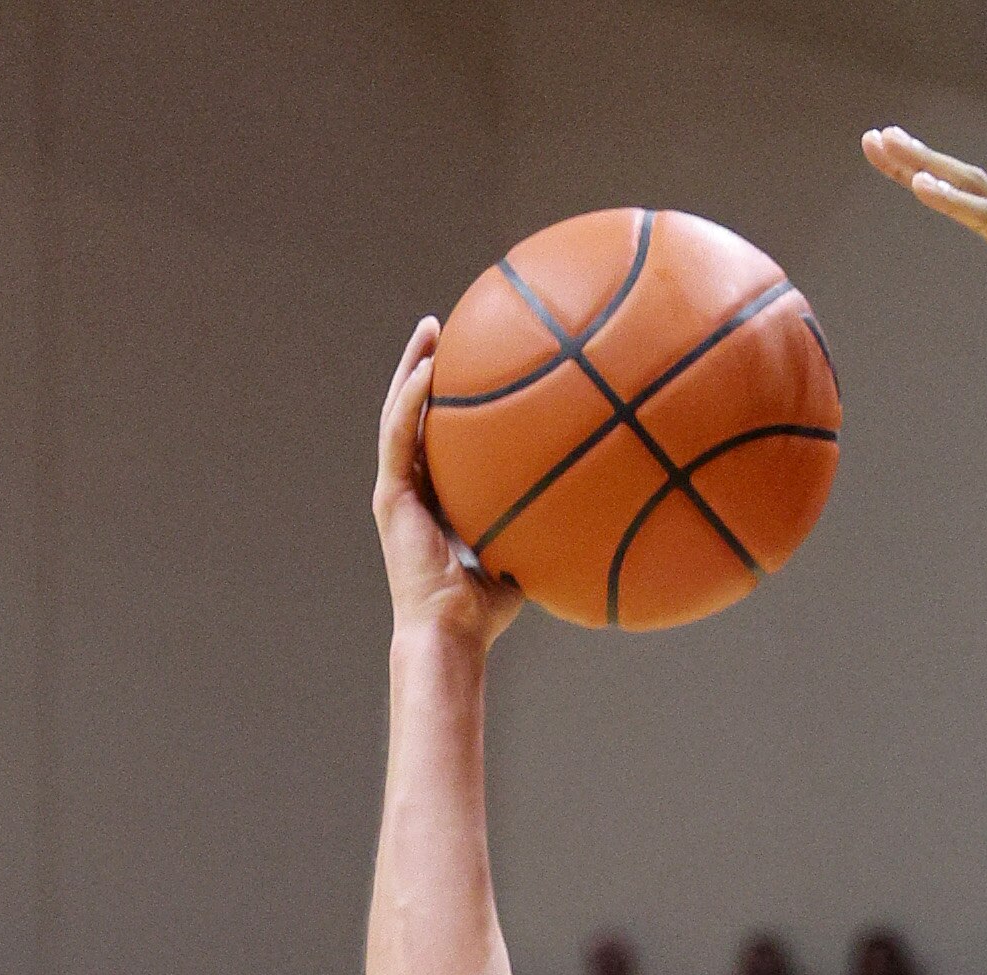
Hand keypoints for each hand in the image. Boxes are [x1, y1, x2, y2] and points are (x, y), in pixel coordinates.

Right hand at [375, 317, 522, 648]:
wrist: (451, 632)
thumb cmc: (487, 608)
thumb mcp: (525, 553)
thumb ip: (544, 526)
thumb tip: (595, 508)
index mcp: (436, 496)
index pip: (439, 435)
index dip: (448, 397)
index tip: (471, 361)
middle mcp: (412, 486)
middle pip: (413, 413)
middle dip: (426, 366)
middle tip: (442, 329)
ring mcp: (398, 489)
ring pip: (398, 414)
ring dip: (412, 369)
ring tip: (430, 330)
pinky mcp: (391, 497)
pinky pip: (399, 438)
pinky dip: (411, 402)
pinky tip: (427, 370)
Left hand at [862, 125, 986, 366]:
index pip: (979, 204)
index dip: (940, 183)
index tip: (907, 167)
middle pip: (965, 183)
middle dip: (918, 159)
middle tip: (877, 136)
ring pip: (969, 188)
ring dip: (922, 165)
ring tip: (883, 142)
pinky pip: (986, 218)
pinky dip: (950, 199)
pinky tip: (917, 183)